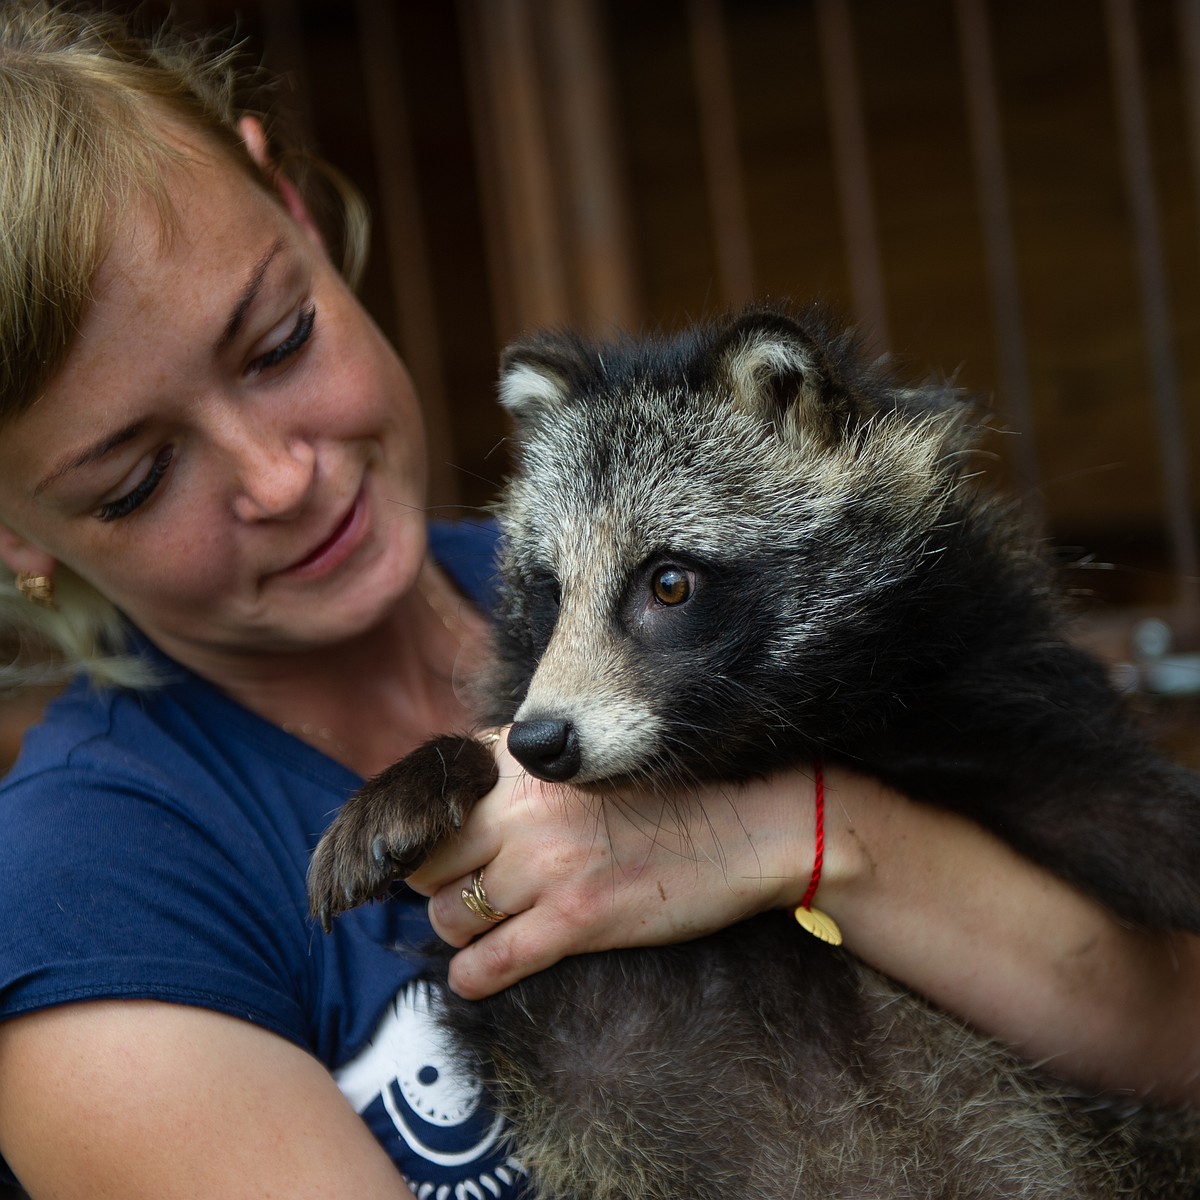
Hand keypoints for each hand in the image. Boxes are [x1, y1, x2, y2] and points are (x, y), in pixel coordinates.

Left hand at [404, 737, 819, 997]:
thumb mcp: (590, 759)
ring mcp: (548, 866)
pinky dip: (473, 975)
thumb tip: (467, 804)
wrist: (750, 825)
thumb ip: (526, 772)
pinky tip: (476, 975)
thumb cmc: (673, 794)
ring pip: (450, 914)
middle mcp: (524, 809)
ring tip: (479, 929)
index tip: (427, 854)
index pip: (435, 800)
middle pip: (428, 862)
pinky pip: (491, 962)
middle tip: (456, 893)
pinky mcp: (576, 921)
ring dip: (457, 928)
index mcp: (525, 761)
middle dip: (434, 883)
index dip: (423, 834)